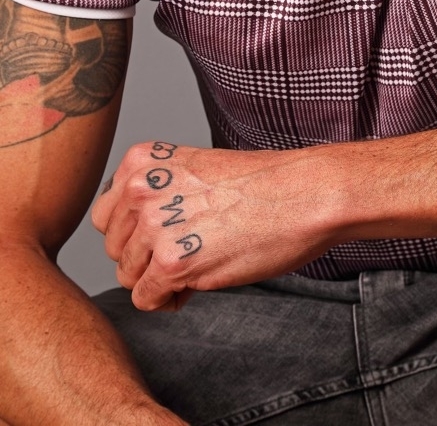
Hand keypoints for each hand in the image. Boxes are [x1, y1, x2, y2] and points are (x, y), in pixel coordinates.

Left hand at [91, 141, 337, 310]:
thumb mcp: (195, 170)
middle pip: (115, 247)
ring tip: (198, 265)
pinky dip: (170, 300)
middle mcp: (139, 188)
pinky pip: (146, 299)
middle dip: (145, 257)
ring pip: (127, 276)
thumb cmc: (262, 184)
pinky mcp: (169, 263)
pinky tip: (200, 282)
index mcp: (142, 161)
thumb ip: (157, 194)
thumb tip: (132, 238)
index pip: (107, 214)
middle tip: (187, 253)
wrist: (304, 195)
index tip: (170, 233)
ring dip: (159, 279)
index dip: (137, 232)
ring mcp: (152, 225)